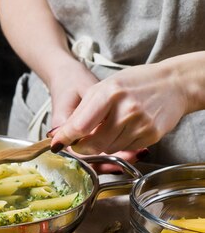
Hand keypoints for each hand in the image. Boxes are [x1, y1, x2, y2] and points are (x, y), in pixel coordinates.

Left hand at [51, 60, 192, 154]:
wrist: (174, 83)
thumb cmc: (134, 83)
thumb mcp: (103, 88)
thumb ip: (81, 112)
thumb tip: (60, 135)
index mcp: (109, 93)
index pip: (80, 126)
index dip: (66, 138)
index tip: (57, 144)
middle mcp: (125, 109)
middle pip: (93, 144)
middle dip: (83, 146)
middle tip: (81, 141)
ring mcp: (140, 124)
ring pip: (108, 149)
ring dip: (103, 144)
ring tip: (110, 127)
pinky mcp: (151, 135)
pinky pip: (125, 149)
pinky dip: (120, 144)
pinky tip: (125, 128)